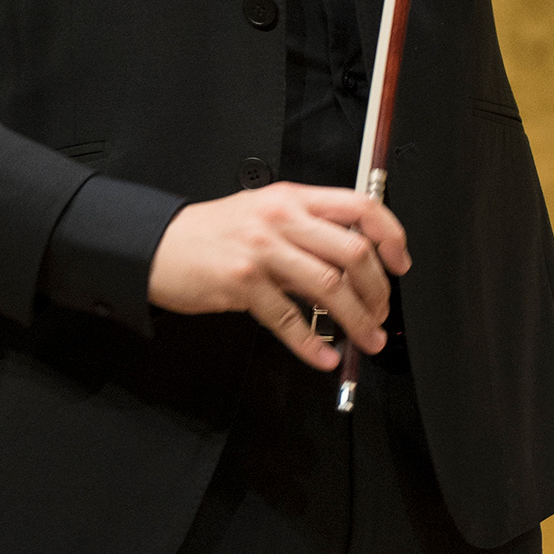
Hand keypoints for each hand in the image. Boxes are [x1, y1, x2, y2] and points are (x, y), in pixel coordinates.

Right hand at [147, 184, 410, 369]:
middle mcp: (282, 219)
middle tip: (381, 312)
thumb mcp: (263, 212)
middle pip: (354, 252)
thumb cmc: (211, 232)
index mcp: (293, 198)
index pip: (362, 206)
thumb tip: (355, 261)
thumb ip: (308, 228)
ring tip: (366, 338)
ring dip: (357, 320)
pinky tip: (323, 355)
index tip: (400, 263)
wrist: (154, 244)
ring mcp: (263, 251)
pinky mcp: (242, 283)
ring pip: (330, 287)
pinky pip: (289, 318)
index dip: (391, 236)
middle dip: (378, 290)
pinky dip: (311, 342)